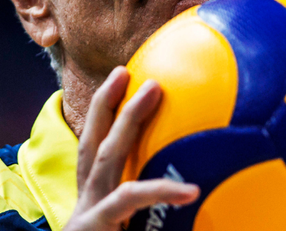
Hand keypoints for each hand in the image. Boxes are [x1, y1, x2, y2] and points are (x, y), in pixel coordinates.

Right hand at [64, 66, 199, 230]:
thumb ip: (151, 207)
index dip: (101, 115)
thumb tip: (197, 193)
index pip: (95, 149)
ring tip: (153, 90)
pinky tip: (192, 190)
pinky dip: (160, 191)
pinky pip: (129, 199)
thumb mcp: (131, 226)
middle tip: (124, 70)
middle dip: (107, 103)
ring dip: (128, 118)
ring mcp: (89, 212)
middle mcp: (87, 200)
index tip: (117, 84)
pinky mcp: (94, 227)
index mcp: (94, 198)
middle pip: (93, 141)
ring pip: (108, 156)